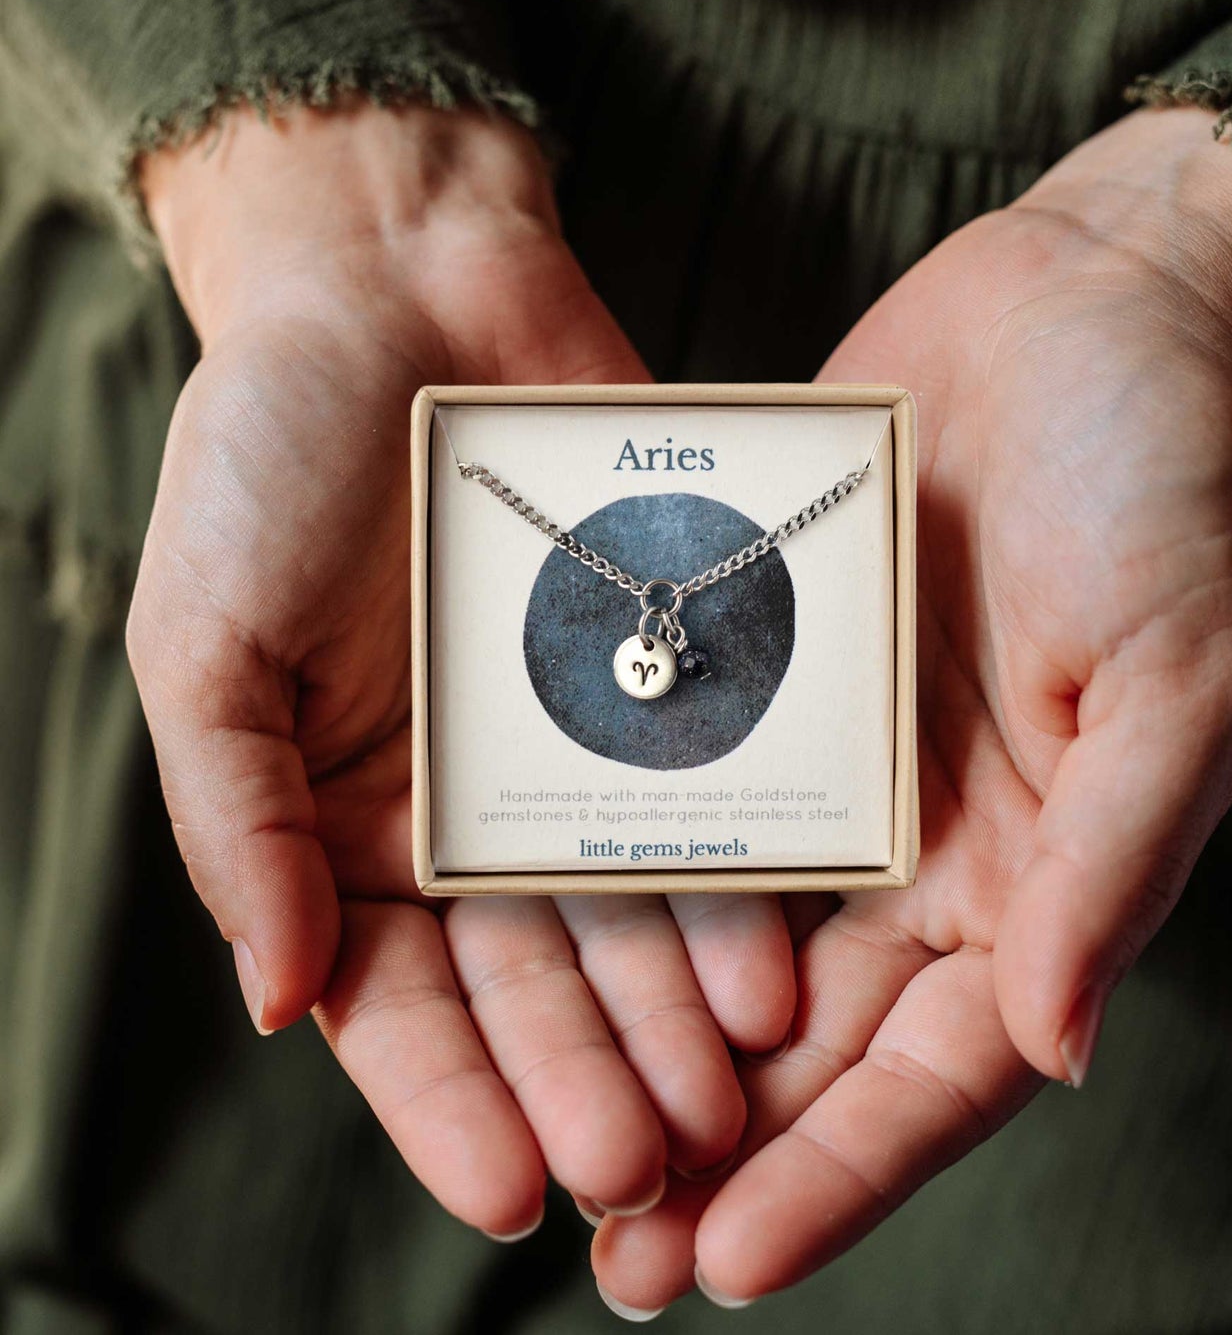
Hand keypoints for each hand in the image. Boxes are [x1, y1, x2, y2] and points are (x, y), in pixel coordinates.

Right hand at [126, 103, 794, 1237]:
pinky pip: (701, 800)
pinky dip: (732, 883)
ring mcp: (571, 756)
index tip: (511, 1190)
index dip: (451, 1102)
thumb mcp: (206, 641)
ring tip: (730, 1092)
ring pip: (629, 915)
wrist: (402, 292)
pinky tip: (774, 959)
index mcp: (347, 830)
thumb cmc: (271, 457)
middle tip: (652, 1165)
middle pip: (533, 982)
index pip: (397, 1005)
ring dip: (673, 1012)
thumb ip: (239, 820)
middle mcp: (468, 817)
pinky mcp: (661, 686)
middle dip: (588, 1076)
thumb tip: (278, 1000)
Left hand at [591, 106, 1231, 1308]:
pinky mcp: (777, 677)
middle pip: (817, 1042)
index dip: (841, 1172)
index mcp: (1041, 874)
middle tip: (608, 1254)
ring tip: (550, 1132)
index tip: (728, 1260)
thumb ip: (1115, 862)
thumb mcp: (1180, 675)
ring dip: (651, 1043)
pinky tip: (540, 939)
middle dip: (721, 1151)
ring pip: (736, 942)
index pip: (936, 1069)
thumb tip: (1054, 1045)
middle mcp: (935, 846)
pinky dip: (633, 875)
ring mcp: (846, 767)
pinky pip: (695, 792)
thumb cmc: (1170, 486)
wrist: (1091, 311)